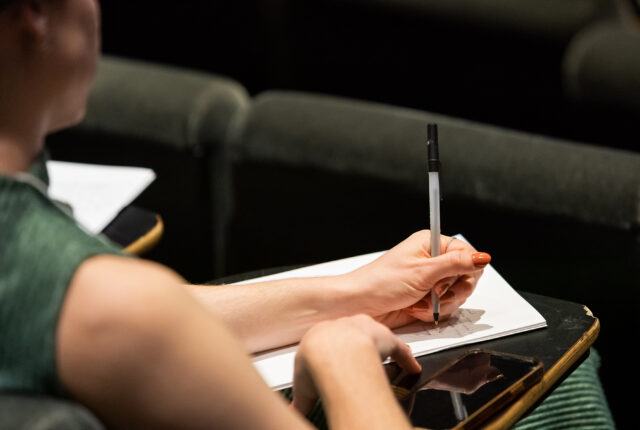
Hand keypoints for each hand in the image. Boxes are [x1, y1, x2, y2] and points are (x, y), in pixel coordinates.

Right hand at [291, 314, 420, 416]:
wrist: (331, 353)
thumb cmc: (315, 364)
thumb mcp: (301, 386)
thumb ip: (302, 401)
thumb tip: (295, 414)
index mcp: (320, 332)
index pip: (328, 340)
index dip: (332, 352)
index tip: (335, 361)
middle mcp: (343, 325)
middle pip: (352, 334)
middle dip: (356, 345)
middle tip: (360, 359)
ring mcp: (366, 329)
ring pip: (376, 337)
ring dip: (381, 347)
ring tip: (386, 361)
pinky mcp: (385, 338)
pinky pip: (399, 349)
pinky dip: (406, 358)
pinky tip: (412, 368)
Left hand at [347, 230, 489, 327]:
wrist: (360, 305)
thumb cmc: (382, 282)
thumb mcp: (422, 271)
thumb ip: (456, 264)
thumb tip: (483, 257)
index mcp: (431, 244)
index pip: (467, 253)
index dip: (464, 270)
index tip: (448, 280)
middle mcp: (433, 261)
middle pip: (467, 277)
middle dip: (452, 291)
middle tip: (435, 292)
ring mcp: (431, 281)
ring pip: (457, 295)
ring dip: (440, 304)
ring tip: (420, 302)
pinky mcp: (427, 299)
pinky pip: (445, 308)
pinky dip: (432, 312)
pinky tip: (415, 309)